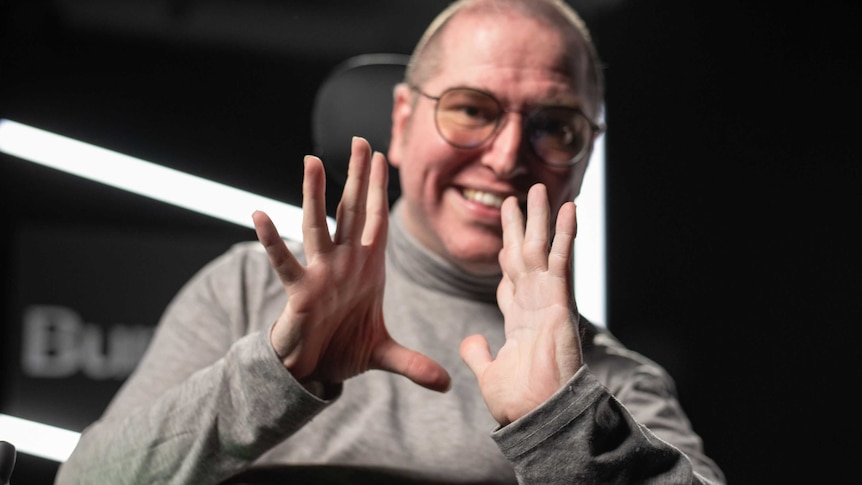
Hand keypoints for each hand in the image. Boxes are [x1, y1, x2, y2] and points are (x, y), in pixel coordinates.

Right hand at [253, 137, 450, 392]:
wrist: (314, 371)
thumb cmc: (344, 349)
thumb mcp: (384, 354)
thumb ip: (414, 363)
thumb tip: (446, 385)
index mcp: (367, 268)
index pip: (376, 221)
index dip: (380, 191)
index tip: (383, 156)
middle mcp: (344, 264)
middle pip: (351, 212)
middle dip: (357, 177)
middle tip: (360, 140)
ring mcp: (321, 275)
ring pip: (319, 227)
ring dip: (316, 195)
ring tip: (312, 161)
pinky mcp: (300, 292)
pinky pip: (285, 263)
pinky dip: (272, 241)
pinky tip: (258, 215)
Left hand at [461, 183, 581, 424]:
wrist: (537, 415)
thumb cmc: (518, 403)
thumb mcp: (488, 373)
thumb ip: (478, 354)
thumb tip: (470, 341)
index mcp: (517, 321)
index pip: (508, 281)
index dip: (503, 258)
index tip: (500, 239)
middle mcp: (533, 305)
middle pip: (522, 256)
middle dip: (516, 228)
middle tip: (512, 200)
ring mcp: (547, 300)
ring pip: (541, 249)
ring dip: (540, 219)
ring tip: (538, 189)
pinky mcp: (559, 300)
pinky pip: (561, 259)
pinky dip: (566, 233)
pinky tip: (569, 207)